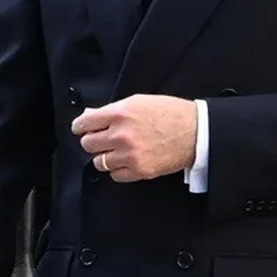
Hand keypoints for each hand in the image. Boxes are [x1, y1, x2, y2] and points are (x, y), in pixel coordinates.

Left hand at [72, 95, 197, 181]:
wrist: (196, 132)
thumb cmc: (171, 114)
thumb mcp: (139, 102)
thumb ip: (113, 110)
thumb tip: (91, 116)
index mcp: (120, 113)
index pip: (84, 123)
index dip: (81, 126)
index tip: (82, 129)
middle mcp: (121, 135)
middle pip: (88, 144)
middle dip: (93, 141)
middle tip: (102, 140)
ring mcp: (129, 155)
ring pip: (99, 162)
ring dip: (105, 157)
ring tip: (117, 151)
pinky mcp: (139, 170)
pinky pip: (115, 175)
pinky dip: (118, 170)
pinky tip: (127, 161)